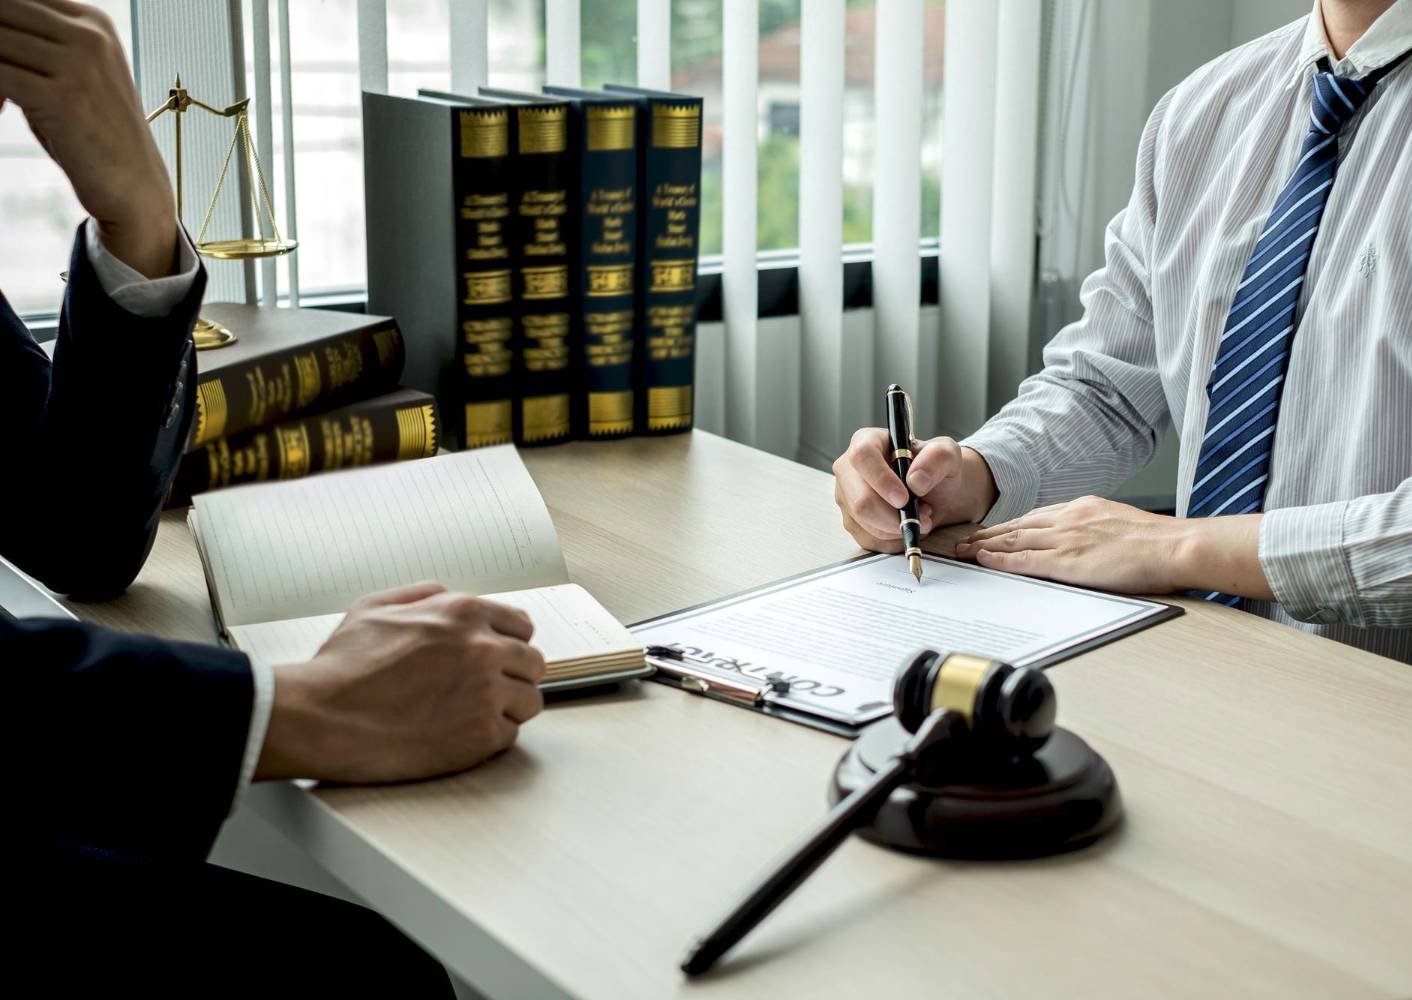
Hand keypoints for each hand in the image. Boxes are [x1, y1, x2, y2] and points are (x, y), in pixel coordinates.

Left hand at [0, 1, 176, 276]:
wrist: (135, 187)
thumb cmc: (96, 135)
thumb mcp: (73, 76)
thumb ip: (35, 45)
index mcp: (95, 23)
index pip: (19, 0)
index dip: (2, 27)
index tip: (5, 63)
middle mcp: (91, 36)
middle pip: (4, 11)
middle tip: (1, 84)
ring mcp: (80, 65)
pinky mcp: (64, 97)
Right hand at [256, 582, 547, 783]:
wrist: (321, 718)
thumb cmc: (341, 666)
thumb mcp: (375, 606)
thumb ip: (421, 594)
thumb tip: (447, 595)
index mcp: (463, 613)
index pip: (521, 626)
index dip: (509, 643)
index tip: (498, 659)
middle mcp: (484, 649)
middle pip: (533, 663)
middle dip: (514, 675)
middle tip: (487, 690)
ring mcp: (487, 694)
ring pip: (530, 700)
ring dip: (508, 707)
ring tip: (473, 715)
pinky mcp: (481, 736)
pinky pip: (510, 734)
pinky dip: (490, 737)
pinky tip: (460, 735)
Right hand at [833, 428, 998, 552]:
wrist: (935, 494)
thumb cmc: (935, 470)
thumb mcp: (947, 455)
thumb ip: (938, 458)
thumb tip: (915, 480)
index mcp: (867, 441)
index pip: (862, 456)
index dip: (881, 480)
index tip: (904, 499)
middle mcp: (849, 469)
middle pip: (860, 500)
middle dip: (894, 516)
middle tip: (922, 516)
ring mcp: (847, 497)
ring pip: (864, 523)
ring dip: (897, 527)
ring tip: (919, 516)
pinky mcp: (851, 521)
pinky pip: (868, 539)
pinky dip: (893, 539)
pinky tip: (905, 525)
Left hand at [954, 496, 1273, 598]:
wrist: (1175, 546)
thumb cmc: (1156, 542)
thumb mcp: (1118, 523)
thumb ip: (1094, 528)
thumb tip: (1083, 540)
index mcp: (1081, 509)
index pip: (1035, 517)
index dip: (1009, 526)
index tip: (991, 531)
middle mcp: (1067, 519)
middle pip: (1017, 526)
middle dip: (988, 534)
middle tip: (963, 540)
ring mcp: (1065, 540)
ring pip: (1014, 541)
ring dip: (985, 546)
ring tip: (963, 551)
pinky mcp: (1067, 562)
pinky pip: (1025, 561)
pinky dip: (1001, 560)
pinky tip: (984, 561)